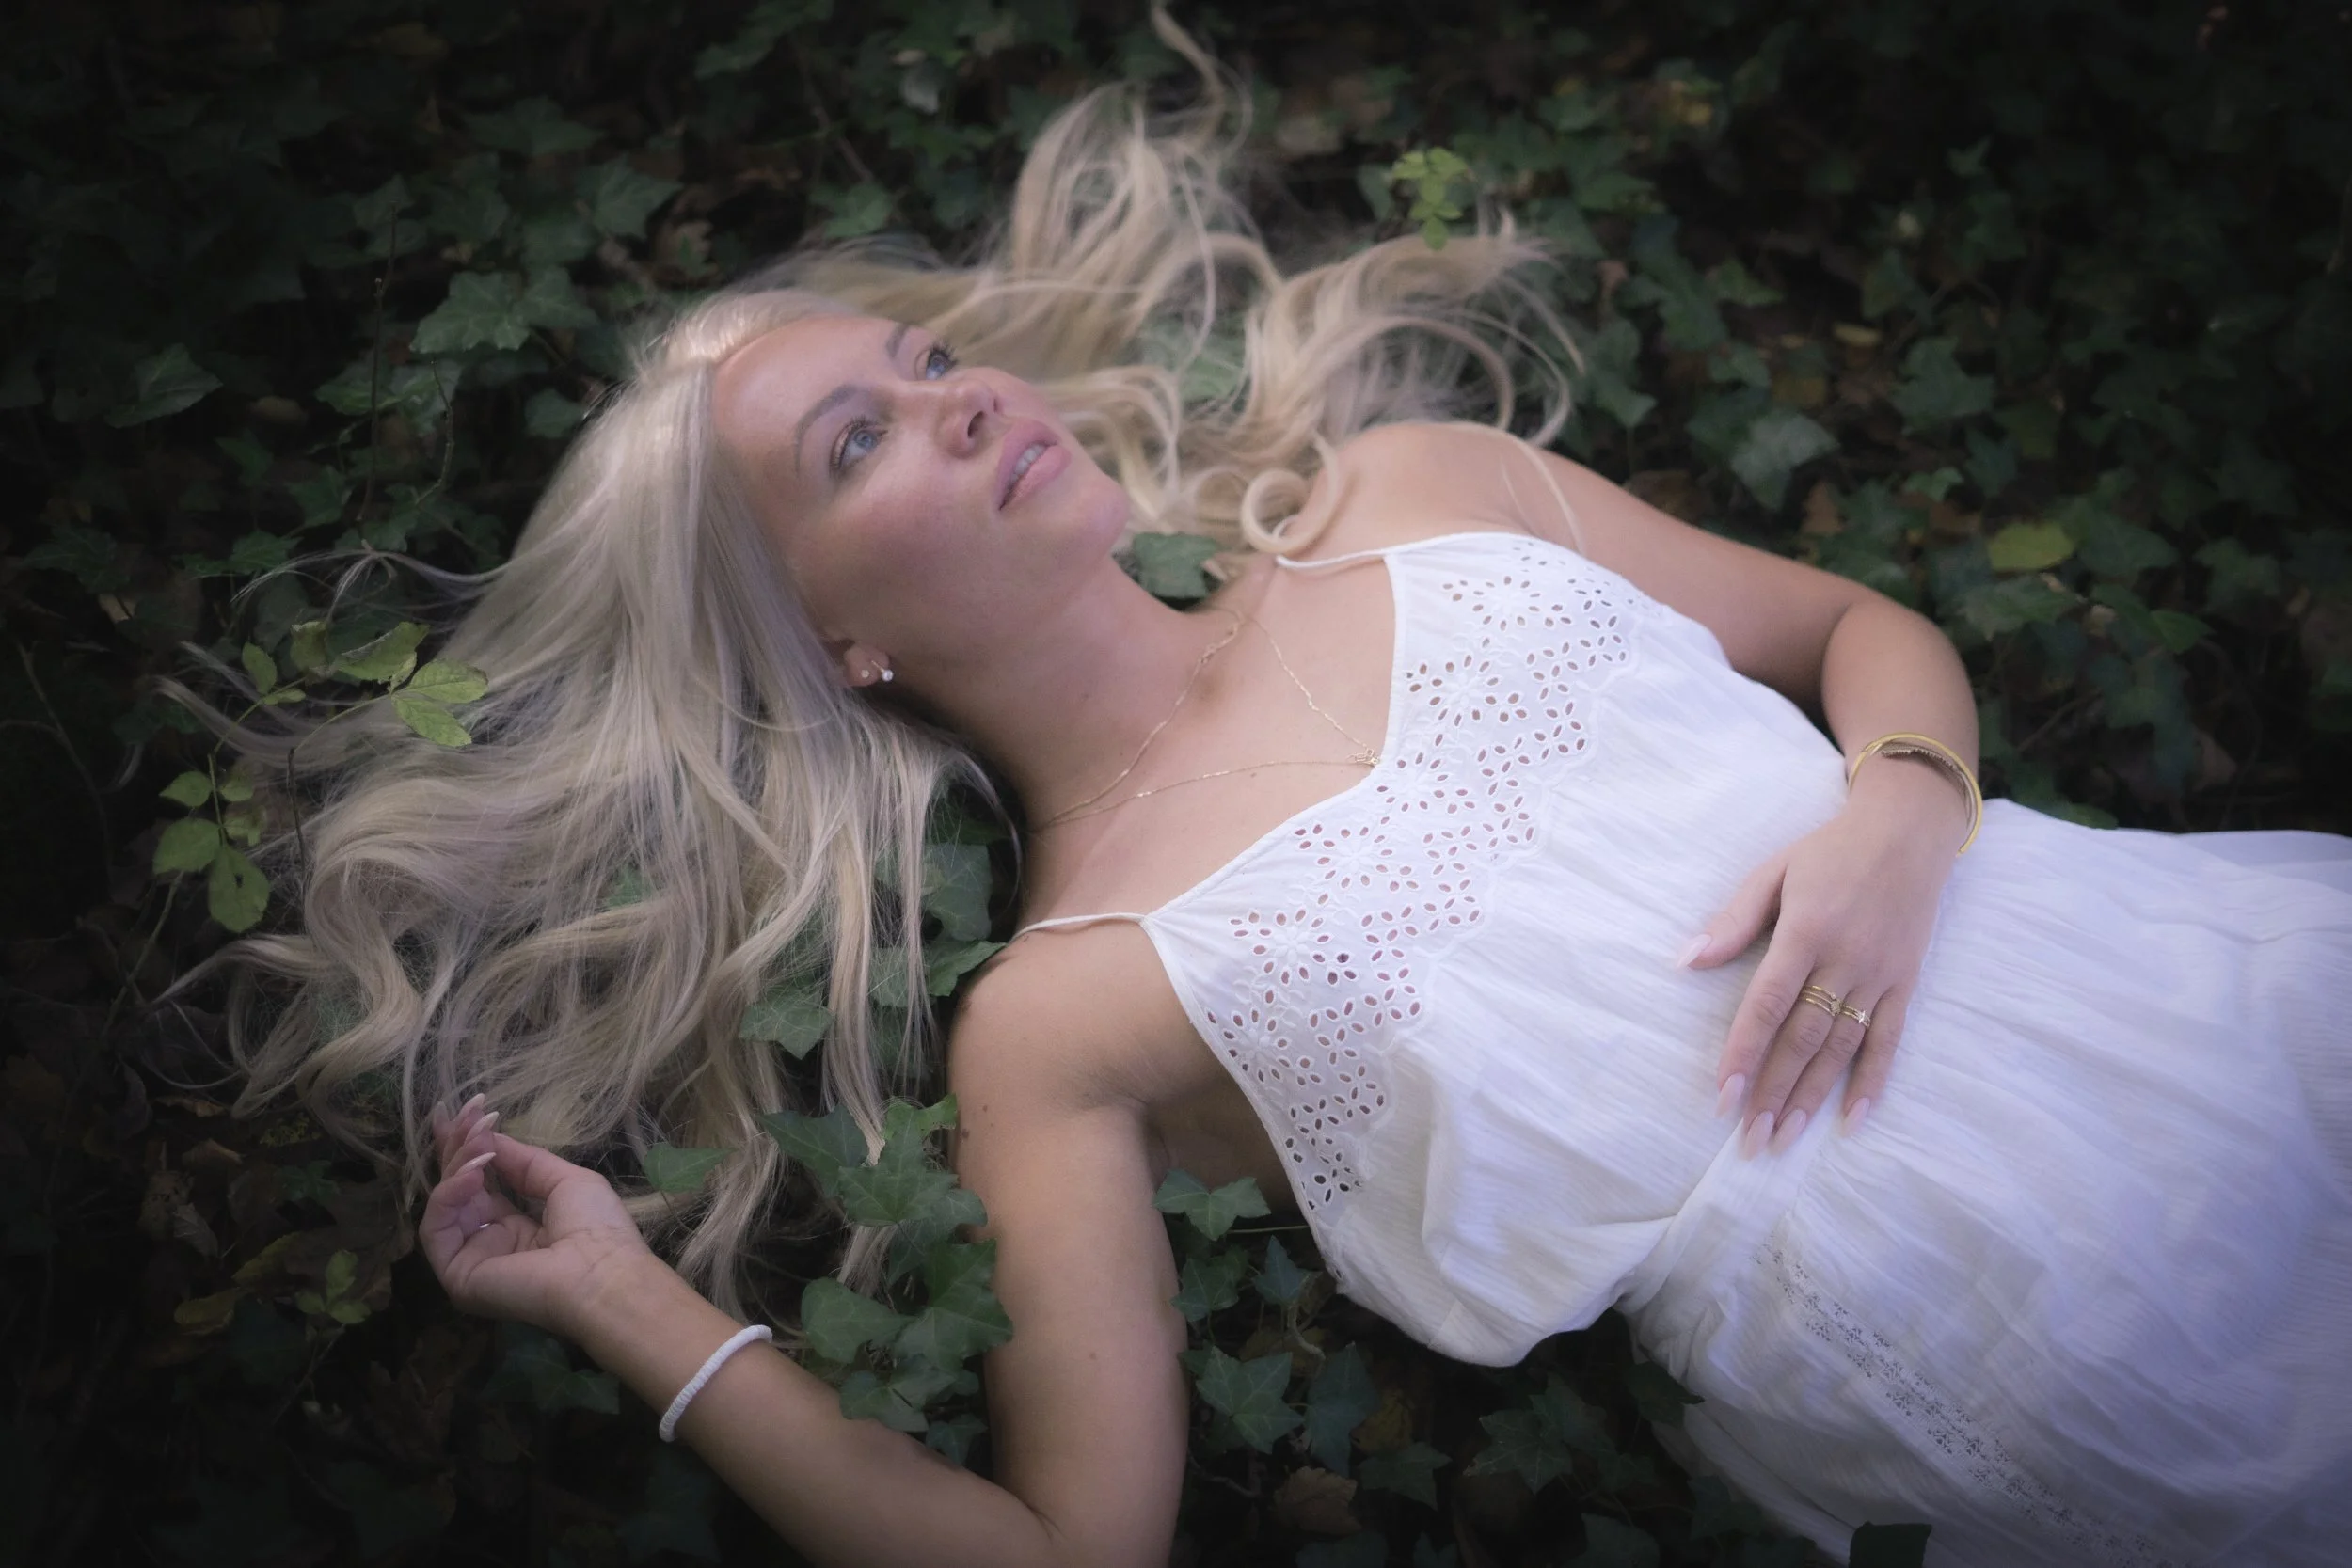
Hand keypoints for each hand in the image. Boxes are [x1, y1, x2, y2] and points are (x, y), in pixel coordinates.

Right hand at [423, 1094, 655, 1337]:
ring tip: (478, 1139)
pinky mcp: (455, 1273)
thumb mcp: (563, 1180)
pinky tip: (474, 1171)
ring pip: (444, 1203)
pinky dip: (449, 1193)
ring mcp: (470, 1260)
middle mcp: (490, 1243)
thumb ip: (523, 1161)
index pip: (482, 1183)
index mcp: (519, 1228)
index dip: (471, 1147)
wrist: (603, 1273)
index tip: (464, 1109)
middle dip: (458, 1146)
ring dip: (457, 1164)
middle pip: (459, 1188)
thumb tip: (490, 1135)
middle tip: (461, 1111)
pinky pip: (436, 1227)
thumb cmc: (597, 1228)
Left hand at [1681, 764, 1960, 1153]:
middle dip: (1775, 1091)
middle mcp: (1845, 960)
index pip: (1768, 1005)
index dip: (1744, 1052)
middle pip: (1804, 1038)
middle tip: (1751, 1138)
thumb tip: (1685, 962)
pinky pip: (1890, 1040)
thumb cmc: (1829, 851)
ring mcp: (1880, 975)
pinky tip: (1853, 1119)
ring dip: (1814, 1096)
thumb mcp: (1773, 872)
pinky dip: (1873, 1081)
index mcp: (1806, 932)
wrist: (1908, 832)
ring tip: (1787, 1136)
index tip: (1724, 1095)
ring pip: (1843, 1047)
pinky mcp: (1906, 982)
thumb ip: (1734, 921)